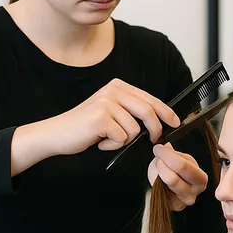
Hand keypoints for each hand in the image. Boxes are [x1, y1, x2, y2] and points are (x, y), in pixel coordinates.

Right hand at [11, 79, 180, 174]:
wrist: (56, 134)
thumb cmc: (85, 127)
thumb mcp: (111, 112)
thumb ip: (130, 110)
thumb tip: (159, 121)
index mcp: (118, 86)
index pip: (150, 99)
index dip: (166, 112)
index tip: (176, 122)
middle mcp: (113, 90)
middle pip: (148, 111)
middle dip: (155, 129)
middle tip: (154, 140)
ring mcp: (107, 102)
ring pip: (135, 130)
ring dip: (124, 141)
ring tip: (107, 139)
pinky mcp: (101, 117)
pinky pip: (122, 138)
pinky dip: (112, 146)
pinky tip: (99, 141)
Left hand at [147, 142, 207, 211]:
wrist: (169, 185)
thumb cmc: (176, 171)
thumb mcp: (178, 158)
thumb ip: (173, 153)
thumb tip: (167, 147)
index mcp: (201, 179)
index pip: (183, 167)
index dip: (168, 156)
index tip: (158, 148)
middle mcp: (194, 193)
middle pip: (173, 179)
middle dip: (162, 164)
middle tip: (156, 154)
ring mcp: (183, 202)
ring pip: (165, 187)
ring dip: (158, 172)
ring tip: (157, 164)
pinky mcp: (173, 207)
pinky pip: (160, 193)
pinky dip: (155, 182)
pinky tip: (157, 177)